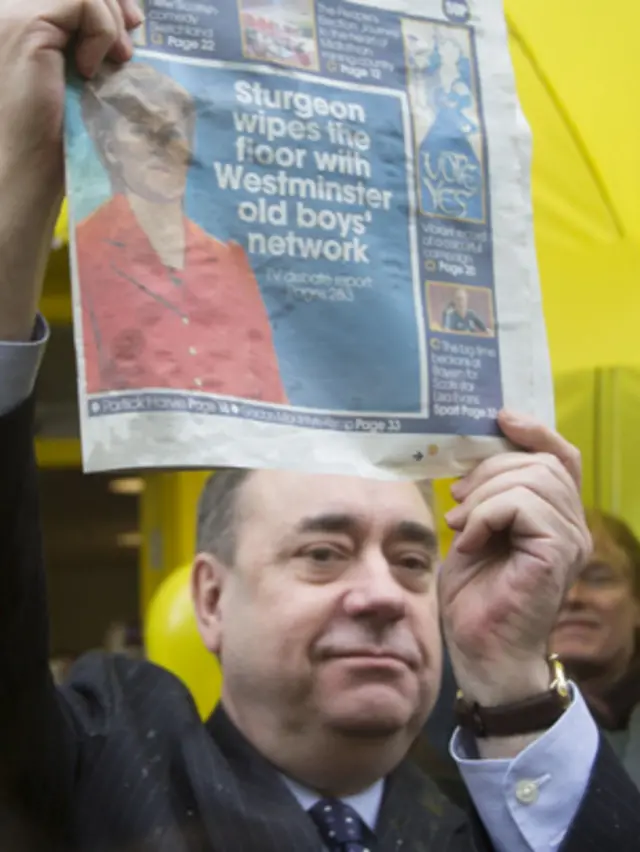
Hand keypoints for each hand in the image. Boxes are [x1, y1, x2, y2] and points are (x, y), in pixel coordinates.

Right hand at [0, 0, 141, 339]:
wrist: (29, 168)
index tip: (133, 23)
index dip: (107, 0)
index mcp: (24, 21)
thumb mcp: (81, 79)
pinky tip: (91, 69)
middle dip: (113, 3)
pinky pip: (81, 1)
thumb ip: (92, 46)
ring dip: (110, 21)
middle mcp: (12, 11)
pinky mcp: (26, 27)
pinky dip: (100, 31)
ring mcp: (14, 15)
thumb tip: (131, 22)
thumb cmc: (56, 136)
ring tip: (116, 61)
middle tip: (134, 35)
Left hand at [439, 411, 591, 708]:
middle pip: (540, 461)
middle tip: (457, 499)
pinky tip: (469, 540)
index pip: (560, 456)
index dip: (533, 431)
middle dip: (490, 469)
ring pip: (531, 478)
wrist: (481, 650)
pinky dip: (486, 514)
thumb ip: (488, 495)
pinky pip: (522, 504)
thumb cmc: (475, 595)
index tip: (500, 418)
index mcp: (556, 516)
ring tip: (460, 523)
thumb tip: (474, 456)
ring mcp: (570, 539)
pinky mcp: (557, 552)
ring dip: (483, 495)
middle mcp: (572, 524)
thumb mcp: (477, 530)